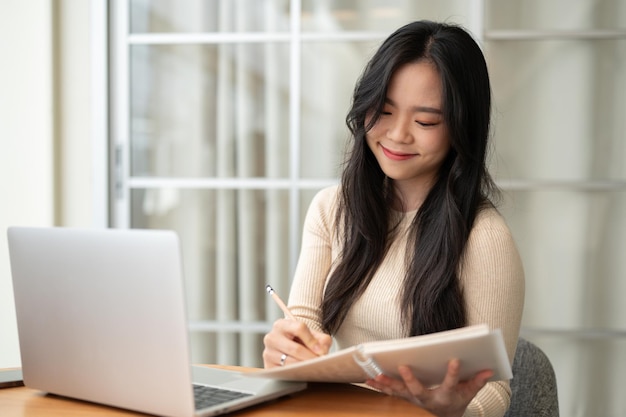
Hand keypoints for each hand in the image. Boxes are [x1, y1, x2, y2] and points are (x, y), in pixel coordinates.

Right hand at [263, 318, 331, 367]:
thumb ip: (321, 340)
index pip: (299, 328)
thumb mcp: (311, 334)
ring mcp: (268, 353)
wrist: (288, 346)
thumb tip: (322, 352)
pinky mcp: (268, 367)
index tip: (321, 350)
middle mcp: (271, 337)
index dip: (312, 340)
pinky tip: (303, 373)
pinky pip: (284, 372)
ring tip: (314, 368)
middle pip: (295, 348)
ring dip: (304, 367)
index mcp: (281, 325)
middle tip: (320, 363)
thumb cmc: (301, 340)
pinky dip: (296, 374)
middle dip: (310, 357)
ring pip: (290, 362)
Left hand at [365, 359, 493, 416]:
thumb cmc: (455, 402)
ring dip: (387, 384)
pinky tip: (368, 379)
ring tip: (375, 376)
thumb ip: (477, 382)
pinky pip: (389, 393)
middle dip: (411, 380)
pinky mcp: (403, 399)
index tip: (455, 360)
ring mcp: (413, 401)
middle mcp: (427, 400)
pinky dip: (379, 387)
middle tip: (404, 366)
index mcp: (445, 397)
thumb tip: (490, 370)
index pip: (450, 383)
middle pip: (418, 390)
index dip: (454, 373)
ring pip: (399, 393)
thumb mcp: (468, 394)